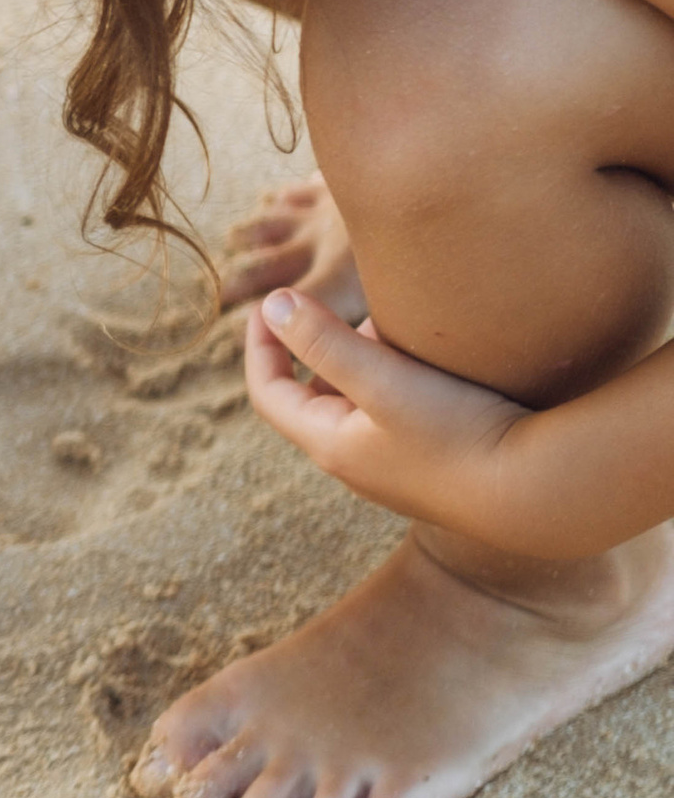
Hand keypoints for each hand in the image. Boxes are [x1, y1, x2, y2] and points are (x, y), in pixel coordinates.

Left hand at [245, 289, 535, 544]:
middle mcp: (355, 464)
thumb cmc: (458, 433)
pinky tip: (434, 361)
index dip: (260, 346)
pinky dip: (397, 382)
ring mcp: (394, 472)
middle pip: (314, 397)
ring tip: (394, 327)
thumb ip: (324, 341)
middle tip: (345, 307)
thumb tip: (269, 306)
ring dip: (364, 362)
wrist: (538, 492)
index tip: (265, 305)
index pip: (269, 392)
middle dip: (320, 347)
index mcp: (330, 444)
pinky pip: (395, 417)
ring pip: (360, 404)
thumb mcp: (383, 378)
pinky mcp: (431, 469)